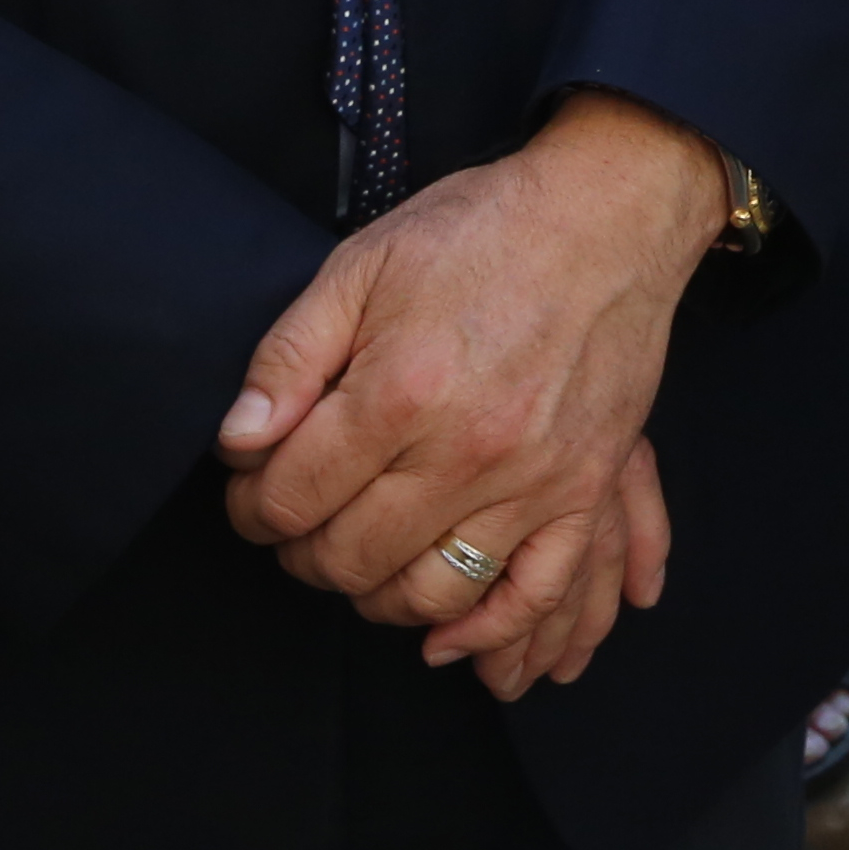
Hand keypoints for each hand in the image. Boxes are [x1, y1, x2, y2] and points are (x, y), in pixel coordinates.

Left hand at [216, 93, 731, 699]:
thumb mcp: (361, 264)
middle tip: (300, 519)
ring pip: (428, 592)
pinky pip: (531, 591)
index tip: (254, 487)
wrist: (611, 212)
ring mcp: (533, 476)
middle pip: (347, 558)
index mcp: (399, 390)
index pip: (288, 499)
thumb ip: (288, 358)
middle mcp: (465, 448)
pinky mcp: (584, 487)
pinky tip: (441, 636)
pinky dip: (482, 632)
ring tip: (360, 555)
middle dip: (301, 551)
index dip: (251, 504)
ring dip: (373, 593)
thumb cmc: (481, 229)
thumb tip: (237, 443)